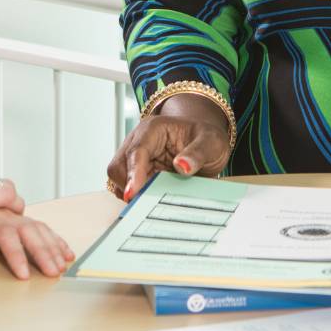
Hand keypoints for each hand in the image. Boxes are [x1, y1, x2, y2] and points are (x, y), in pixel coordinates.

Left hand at [0, 206, 74, 280]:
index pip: (5, 235)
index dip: (16, 254)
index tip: (23, 275)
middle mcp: (0, 212)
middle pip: (29, 229)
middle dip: (44, 251)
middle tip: (53, 273)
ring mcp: (9, 214)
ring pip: (37, 226)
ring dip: (52, 246)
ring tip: (62, 266)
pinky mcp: (14, 218)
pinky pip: (38, 225)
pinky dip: (53, 238)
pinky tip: (64, 251)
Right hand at [104, 93, 231, 199]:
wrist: (207, 146)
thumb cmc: (206, 139)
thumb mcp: (211, 143)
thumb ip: (198, 153)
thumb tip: (182, 165)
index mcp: (153, 129)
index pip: (136, 152)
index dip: (134, 174)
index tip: (133, 193)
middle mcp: (138, 142)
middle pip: (119, 167)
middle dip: (131, 186)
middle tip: (151, 201)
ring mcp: (135, 159)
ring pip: (120, 180)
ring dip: (135, 193)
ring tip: (158, 198)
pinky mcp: (137, 174)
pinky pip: (128, 189)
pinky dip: (137, 197)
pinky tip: (155, 199)